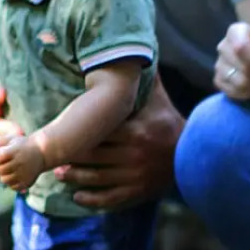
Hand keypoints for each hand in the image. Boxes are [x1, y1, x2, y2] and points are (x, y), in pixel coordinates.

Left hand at [0, 134, 44, 191]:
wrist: (41, 153)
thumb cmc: (20, 145)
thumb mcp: (9, 139)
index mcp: (14, 151)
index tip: (0, 154)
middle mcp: (20, 163)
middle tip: (4, 162)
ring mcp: (24, 175)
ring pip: (4, 180)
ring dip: (4, 175)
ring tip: (11, 168)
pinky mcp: (27, 183)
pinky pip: (12, 187)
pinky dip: (12, 182)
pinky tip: (17, 174)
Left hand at [52, 73, 183, 209]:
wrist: (196, 154)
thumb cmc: (169, 122)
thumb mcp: (159, 99)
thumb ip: (144, 78)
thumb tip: (135, 49)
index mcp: (136, 131)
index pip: (100, 132)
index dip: (79, 134)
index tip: (61, 132)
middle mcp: (134, 155)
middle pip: (94, 156)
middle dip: (71, 157)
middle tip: (53, 155)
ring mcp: (135, 176)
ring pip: (98, 178)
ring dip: (75, 177)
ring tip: (59, 173)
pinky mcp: (138, 192)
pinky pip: (111, 199)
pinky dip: (93, 200)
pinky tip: (78, 198)